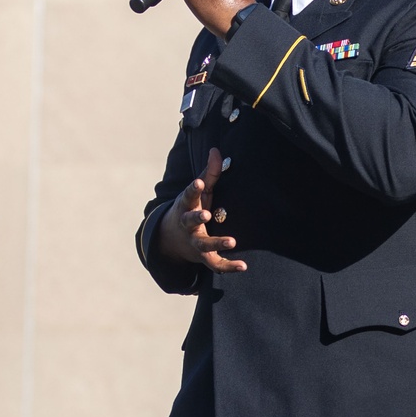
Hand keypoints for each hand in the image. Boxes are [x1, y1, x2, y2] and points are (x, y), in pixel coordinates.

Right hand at [156, 148, 246, 272]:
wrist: (172, 240)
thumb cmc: (191, 209)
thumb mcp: (198, 193)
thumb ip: (209, 173)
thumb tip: (216, 150)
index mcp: (187, 206)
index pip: (188, 196)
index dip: (193, 189)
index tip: (198, 182)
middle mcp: (188, 225)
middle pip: (191, 221)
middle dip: (197, 218)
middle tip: (206, 214)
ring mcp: (195, 242)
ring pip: (204, 245)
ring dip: (217, 243)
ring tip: (232, 241)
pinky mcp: (203, 257)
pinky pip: (215, 264)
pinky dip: (229, 266)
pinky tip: (243, 266)